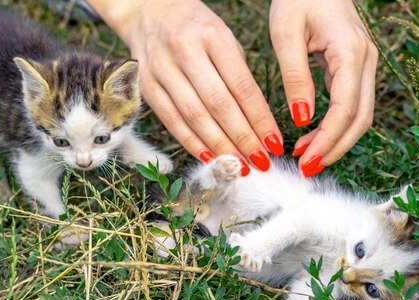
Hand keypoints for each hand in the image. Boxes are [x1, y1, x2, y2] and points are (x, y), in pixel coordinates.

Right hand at [89, 0, 283, 174]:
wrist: (147, 10)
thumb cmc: (195, 27)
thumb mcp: (223, 37)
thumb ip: (238, 74)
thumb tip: (258, 122)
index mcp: (213, 35)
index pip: (242, 86)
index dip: (260, 119)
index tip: (274, 143)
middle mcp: (185, 50)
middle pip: (219, 105)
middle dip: (243, 139)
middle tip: (260, 161)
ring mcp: (161, 68)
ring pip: (195, 116)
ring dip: (220, 146)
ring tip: (238, 165)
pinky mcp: (144, 84)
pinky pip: (172, 120)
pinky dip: (192, 142)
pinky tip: (209, 157)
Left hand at [270, 0, 377, 176]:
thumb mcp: (286, 33)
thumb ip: (296, 76)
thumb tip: (303, 119)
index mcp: (350, 52)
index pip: (346, 109)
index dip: (328, 140)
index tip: (306, 161)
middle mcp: (367, 60)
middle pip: (361, 120)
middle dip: (335, 149)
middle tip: (306, 168)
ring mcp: (366, 64)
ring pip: (361, 116)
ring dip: (336, 141)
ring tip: (305, 157)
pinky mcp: (357, 67)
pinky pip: (353, 105)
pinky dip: (336, 126)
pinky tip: (312, 136)